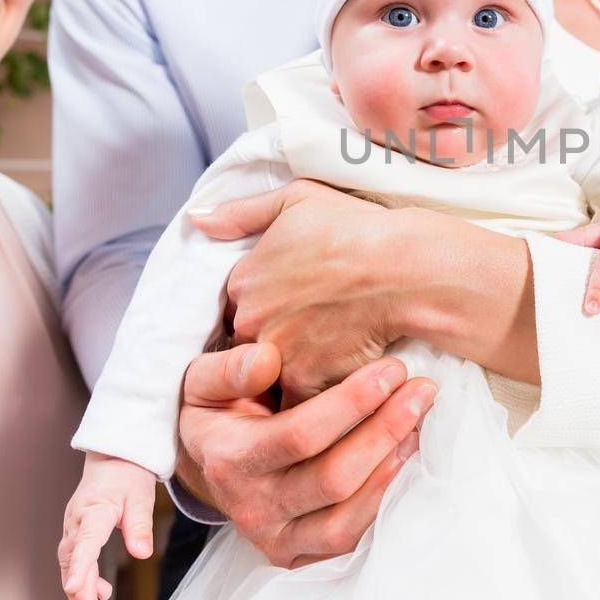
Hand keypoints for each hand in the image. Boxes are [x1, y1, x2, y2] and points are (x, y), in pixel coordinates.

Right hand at [57, 452, 156, 599]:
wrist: (114, 459)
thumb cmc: (128, 476)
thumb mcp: (141, 497)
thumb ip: (140, 525)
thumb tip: (142, 553)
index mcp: (94, 509)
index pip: (86, 540)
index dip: (80, 565)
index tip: (74, 587)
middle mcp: (78, 520)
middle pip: (74, 557)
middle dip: (77, 587)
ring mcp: (74, 526)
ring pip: (70, 561)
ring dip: (77, 587)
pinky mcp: (76, 532)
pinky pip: (75, 558)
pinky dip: (81, 577)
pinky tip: (96, 594)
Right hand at [175, 342, 435, 567]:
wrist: (208, 465)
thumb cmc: (216, 412)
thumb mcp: (203, 381)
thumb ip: (231, 369)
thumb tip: (268, 360)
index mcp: (230, 461)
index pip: (300, 436)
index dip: (351, 402)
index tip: (392, 369)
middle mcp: (253, 508)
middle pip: (333, 480)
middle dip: (385, 431)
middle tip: (422, 390)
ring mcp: (278, 540)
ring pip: (346, 522)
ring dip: (392, 471)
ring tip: (421, 426)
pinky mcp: (300, 557)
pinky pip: (351, 542)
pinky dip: (384, 505)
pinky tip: (407, 463)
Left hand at [191, 179, 409, 400]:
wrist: (402, 268)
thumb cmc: (356, 229)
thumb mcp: (296, 199)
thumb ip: (242, 212)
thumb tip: (197, 219)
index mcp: (244, 279)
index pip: (241, 305)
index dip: (269, 308)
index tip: (294, 307)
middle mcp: (250, 319)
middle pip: (252, 342)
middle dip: (276, 343)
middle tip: (314, 334)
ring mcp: (275, 354)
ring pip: (273, 375)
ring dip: (294, 371)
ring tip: (328, 359)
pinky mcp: (304, 382)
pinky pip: (300, 400)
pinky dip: (319, 393)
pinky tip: (341, 378)